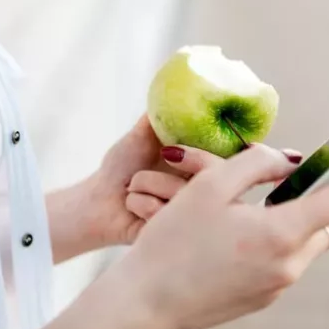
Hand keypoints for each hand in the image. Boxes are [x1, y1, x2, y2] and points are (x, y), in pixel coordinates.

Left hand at [83, 115, 221, 246]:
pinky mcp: (176, 237)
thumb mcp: (142, 136)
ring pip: (183, 195)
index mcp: (204, 167)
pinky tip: (133, 208)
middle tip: (158, 162)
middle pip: (210, 178)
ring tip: (133, 188)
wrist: (99, 201)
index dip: (208, 157)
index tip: (182, 152)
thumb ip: (163, 117)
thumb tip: (177, 91)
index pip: (229, 161)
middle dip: (168, 170)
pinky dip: (140, 204)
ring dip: (146, 185)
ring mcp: (192, 217)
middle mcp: (204, 192)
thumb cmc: (121, 167)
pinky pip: (165, 215)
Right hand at [113, 144, 328, 328]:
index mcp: (281, 234)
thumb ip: (258, 163)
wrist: (146, 304)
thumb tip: (290, 163)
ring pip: (309, 243)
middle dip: (326, 194)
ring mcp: (277, 286)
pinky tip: (251, 228)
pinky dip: (282, 237)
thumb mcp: (211, 185)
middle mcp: (288, 265)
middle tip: (308, 174)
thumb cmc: (173, 243)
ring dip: (302, 217)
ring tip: (274, 198)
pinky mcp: (263, 297)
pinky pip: (287, 260)